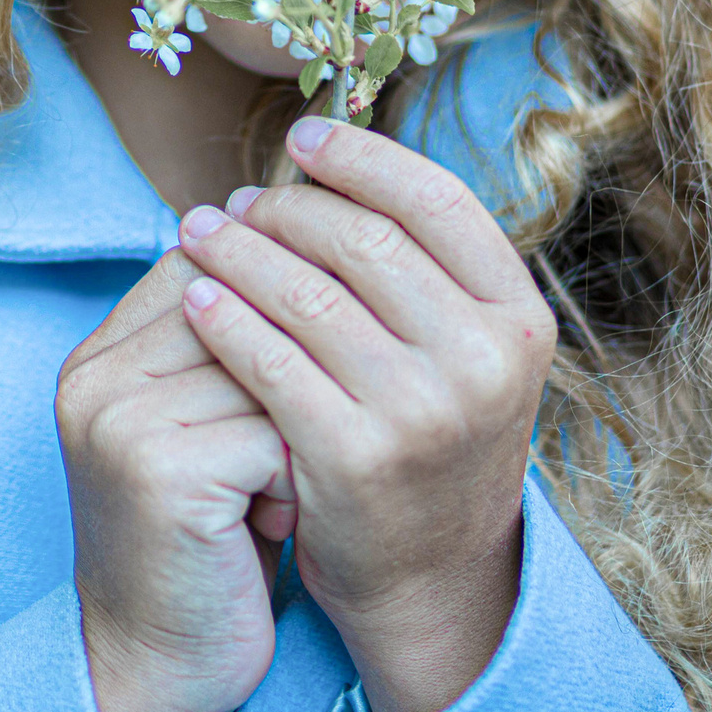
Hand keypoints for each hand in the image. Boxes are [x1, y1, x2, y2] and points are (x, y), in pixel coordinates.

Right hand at [58, 244, 295, 711]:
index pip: (204, 264)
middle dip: (289, 377)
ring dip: (298, 433)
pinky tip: (270, 523)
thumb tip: (306, 245)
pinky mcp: (159, 470)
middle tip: (285, 450)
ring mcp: (118, 420)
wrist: (156, 664)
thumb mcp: (201, 430)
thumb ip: (224, 349)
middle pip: (241, 309)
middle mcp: (94, 378)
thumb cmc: (205, 541)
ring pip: (268, 368)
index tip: (289, 380)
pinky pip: (273, 433)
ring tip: (275, 491)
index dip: (269, 310)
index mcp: (98, 356)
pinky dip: (293, 480)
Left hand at [174, 117, 553, 711]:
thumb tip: (338, 153)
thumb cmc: (434, 437)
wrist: (430, 575)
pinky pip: (270, 361)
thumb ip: (425, 267)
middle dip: (288, 206)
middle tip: (239, 198)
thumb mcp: (467, 351)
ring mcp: (422, 411)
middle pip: (363, 240)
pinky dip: (223, 320)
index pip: (436, 200)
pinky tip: (193, 299)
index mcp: (519, 318)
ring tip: (197, 231)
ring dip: (239, 251)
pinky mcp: (355, 457)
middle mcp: (483, 361)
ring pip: (307, 292)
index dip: (363, 157)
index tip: (304, 136)